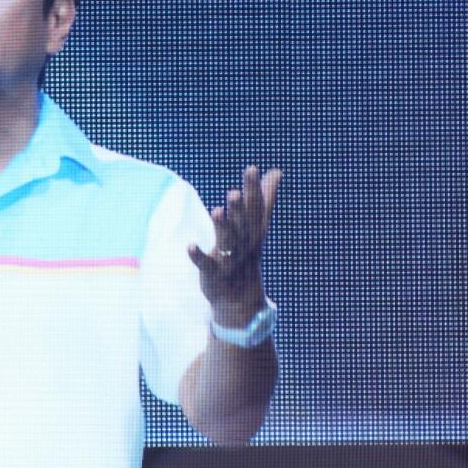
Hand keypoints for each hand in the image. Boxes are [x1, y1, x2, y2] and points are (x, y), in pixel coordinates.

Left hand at [188, 165, 281, 325]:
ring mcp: (229, 259)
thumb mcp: (257, 226)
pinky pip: (206, 265)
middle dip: (240, 209)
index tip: (251, 169)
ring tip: (217, 211)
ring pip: (227, 242)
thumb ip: (265, 198)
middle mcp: (244, 243)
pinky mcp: (213, 274)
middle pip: (243, 224)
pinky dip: (199, 257)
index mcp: (253, 230)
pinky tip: (190, 246)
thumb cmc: (247, 254)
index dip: (253, 189)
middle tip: (235, 192)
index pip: (256, 207)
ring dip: (222, 227)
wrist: (241, 299)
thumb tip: (277, 171)